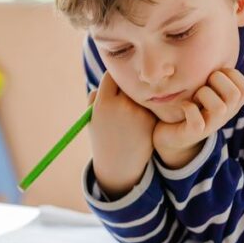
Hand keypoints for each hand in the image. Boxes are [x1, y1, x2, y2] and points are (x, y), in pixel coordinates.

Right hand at [88, 72, 156, 198]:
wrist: (119, 166)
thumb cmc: (103, 138)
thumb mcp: (92, 118)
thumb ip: (97, 97)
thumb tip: (109, 78)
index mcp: (103, 103)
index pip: (110, 75)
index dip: (113, 78)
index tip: (114, 82)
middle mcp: (121, 105)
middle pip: (127, 82)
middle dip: (127, 86)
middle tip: (125, 95)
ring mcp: (138, 112)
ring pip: (139, 93)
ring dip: (137, 97)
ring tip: (130, 114)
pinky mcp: (151, 119)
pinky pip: (148, 104)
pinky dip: (145, 108)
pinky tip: (139, 123)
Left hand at [153, 69, 243, 168]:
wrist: (173, 133)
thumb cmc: (192, 103)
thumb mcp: (209, 87)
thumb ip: (217, 72)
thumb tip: (222, 44)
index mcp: (233, 104)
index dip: (230, 75)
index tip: (214, 76)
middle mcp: (226, 115)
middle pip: (234, 94)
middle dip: (215, 81)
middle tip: (203, 85)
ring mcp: (212, 125)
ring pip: (219, 107)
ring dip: (202, 95)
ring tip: (194, 96)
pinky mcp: (194, 133)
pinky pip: (197, 120)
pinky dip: (188, 109)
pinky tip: (183, 106)